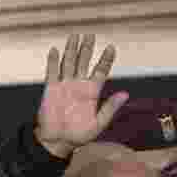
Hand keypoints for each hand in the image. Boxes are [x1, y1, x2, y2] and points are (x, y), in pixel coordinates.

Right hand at [35, 33, 128, 158]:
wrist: (57, 142)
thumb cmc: (79, 135)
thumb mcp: (98, 123)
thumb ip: (110, 108)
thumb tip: (125, 94)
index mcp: (92, 92)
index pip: (100, 71)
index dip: (105, 59)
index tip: (111, 48)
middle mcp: (78, 85)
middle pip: (84, 62)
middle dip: (87, 48)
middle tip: (90, 35)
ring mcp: (64, 86)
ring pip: (68, 63)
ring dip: (71, 50)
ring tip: (74, 36)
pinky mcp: (50, 89)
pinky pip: (51, 72)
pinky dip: (52, 61)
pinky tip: (54, 50)